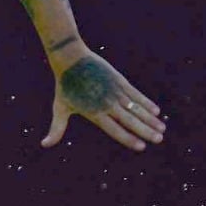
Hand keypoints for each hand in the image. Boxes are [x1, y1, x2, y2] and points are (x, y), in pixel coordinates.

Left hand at [41, 44, 164, 151]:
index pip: (114, 129)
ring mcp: (114, 92)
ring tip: (162, 128)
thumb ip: (57, 128)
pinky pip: (136, 94)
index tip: (141, 147)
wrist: (70, 59)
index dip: (128, 138)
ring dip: (150, 119)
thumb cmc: (64, 86)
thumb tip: (44, 144)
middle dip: (145, 131)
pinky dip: (146, 103)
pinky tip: (157, 111)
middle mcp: (106, 104)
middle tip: (159, 140)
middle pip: (129, 121)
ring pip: (136, 108)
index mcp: (94, 113)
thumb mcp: (60, 108)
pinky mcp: (119, 80)